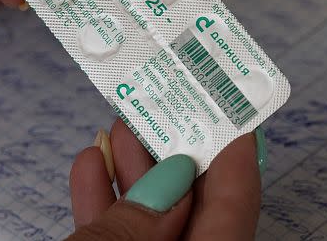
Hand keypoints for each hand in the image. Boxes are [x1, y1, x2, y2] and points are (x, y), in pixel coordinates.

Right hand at [68, 119, 264, 240]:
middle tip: (166, 101)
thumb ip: (138, 223)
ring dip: (133, 174)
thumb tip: (171, 180)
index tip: (230, 105)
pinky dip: (103, 208)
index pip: (236, 208)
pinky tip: (90, 165)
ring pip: (150, 225)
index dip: (235, 153)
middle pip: (192, 209)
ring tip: (121, 124)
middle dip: (174, 153)